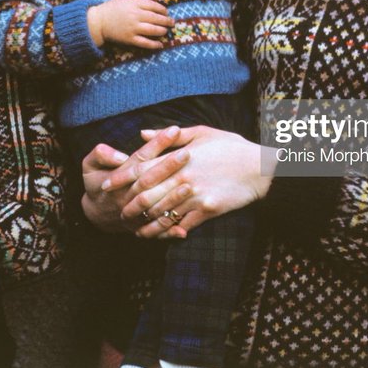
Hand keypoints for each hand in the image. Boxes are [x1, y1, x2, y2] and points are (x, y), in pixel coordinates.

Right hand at [81, 127, 189, 233]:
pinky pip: (155, 230)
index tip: (173, 130)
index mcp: (117, 177)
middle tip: (187, 153)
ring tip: (190, 185)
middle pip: (149, 180)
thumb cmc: (96, 182)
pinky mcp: (140, 228)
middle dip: (169, 167)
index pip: (139, 158)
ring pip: (154, 206)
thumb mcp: (89, 165)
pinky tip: (186, 226)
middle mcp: (126, 196)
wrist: (97, 214)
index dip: (156, 144)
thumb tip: (120, 156)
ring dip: (172, 197)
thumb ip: (101, 154)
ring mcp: (134, 214)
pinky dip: (170, 229)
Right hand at [87, 0, 173, 48]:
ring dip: (162, 31)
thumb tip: (153, 7)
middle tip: (172, 22)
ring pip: (153, 30)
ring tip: (165, 31)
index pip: (153, 6)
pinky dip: (154, 44)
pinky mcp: (129, 39)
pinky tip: (160, 45)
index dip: (162, 10)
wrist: (98, 21)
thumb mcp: (125, 0)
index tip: (166, 12)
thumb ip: (138, 2)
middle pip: (156, 18)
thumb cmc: (111, 9)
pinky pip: (145, 43)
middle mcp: (135, 16)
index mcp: (134, 4)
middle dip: (166, 21)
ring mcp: (133, 28)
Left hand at [120, 125, 273, 238]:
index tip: (107, 185)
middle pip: (147, 195)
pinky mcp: (207, 210)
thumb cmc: (232, 147)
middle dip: (130, 206)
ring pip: (162, 213)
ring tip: (135, 229)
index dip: (121, 178)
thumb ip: (171, 136)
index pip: (142, 168)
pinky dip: (168, 232)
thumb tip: (142, 133)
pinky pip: (182, 225)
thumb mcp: (202, 133)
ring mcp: (195, 196)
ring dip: (146, 223)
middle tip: (118, 213)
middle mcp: (184, 177)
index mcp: (180, 157)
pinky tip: (160, 235)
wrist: (261, 168)